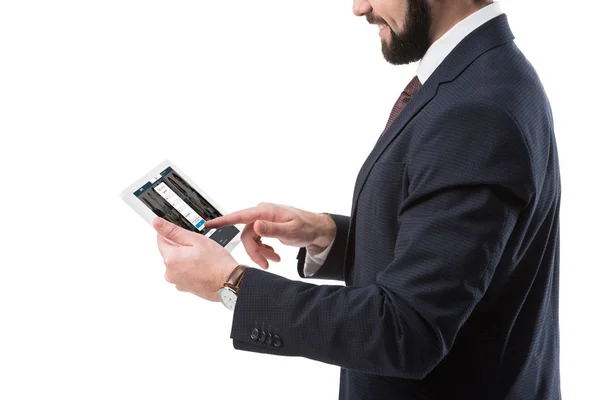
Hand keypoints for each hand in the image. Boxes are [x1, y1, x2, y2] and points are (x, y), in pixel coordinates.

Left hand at [152, 217, 238, 301]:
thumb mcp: (196, 240)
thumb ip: (174, 231)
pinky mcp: (184, 288)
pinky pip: (183, 274)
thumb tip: (157, 223)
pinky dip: (191, 270)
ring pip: (178, 263)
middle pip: (170, 253)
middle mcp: (170, 273)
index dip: (171, 233)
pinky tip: (203, 268)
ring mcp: (177, 282)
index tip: (182, 233)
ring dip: (187, 259)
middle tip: (199, 247)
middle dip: (182, 248)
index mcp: (171, 259)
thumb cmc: (217, 263)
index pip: (161, 240)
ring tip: (203, 260)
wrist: (230, 283)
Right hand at [204, 202, 335, 268]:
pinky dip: (264, 250)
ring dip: (261, 252)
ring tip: (274, 260)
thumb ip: (272, 229)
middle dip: (254, 252)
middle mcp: (262, 214)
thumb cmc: (307, 227)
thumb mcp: (291, 230)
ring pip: (252, 240)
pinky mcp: (267, 227)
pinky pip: (258, 240)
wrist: (317, 230)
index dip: (223, 221)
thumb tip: (254, 225)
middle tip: (265, 264)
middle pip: (247, 235)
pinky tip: (274, 256)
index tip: (208, 224)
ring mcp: (264, 220)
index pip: (240, 216)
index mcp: (265, 211)